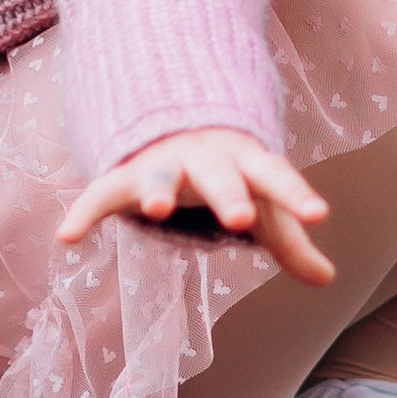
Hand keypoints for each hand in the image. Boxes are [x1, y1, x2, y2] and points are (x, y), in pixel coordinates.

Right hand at [55, 130, 334, 284]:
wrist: (175, 118)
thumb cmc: (229, 173)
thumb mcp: (262, 204)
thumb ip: (290, 241)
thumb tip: (329, 279)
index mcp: (244, 161)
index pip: (274, 176)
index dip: (295, 195)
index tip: (319, 214)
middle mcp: (203, 157)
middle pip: (218, 174)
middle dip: (228, 193)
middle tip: (241, 217)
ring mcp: (161, 161)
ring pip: (159, 172)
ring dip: (157, 187)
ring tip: (155, 208)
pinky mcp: (123, 174)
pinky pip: (100, 191)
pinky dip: (84, 212)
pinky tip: (67, 237)